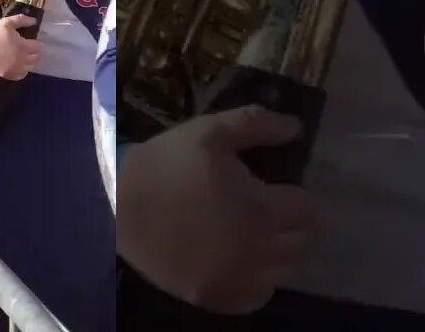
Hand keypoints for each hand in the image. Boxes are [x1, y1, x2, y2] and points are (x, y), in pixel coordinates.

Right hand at [0, 15, 40, 79]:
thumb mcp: (7, 22)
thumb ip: (22, 20)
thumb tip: (34, 21)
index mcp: (23, 46)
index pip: (38, 47)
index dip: (36, 43)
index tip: (31, 41)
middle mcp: (21, 59)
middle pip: (36, 58)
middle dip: (34, 52)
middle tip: (28, 48)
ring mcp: (15, 68)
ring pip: (30, 67)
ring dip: (29, 61)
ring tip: (23, 56)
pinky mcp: (8, 74)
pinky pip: (21, 75)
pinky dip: (22, 70)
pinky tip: (18, 64)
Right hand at [118, 106, 316, 314]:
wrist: (115, 207)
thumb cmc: (166, 165)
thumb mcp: (208, 132)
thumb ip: (256, 125)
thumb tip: (295, 127)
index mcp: (262, 209)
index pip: (309, 210)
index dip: (296, 194)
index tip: (275, 187)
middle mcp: (258, 251)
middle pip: (303, 242)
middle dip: (292, 222)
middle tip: (267, 208)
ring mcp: (238, 280)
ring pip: (284, 271)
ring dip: (278, 251)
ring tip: (252, 233)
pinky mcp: (217, 298)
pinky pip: (259, 296)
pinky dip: (257, 280)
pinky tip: (237, 260)